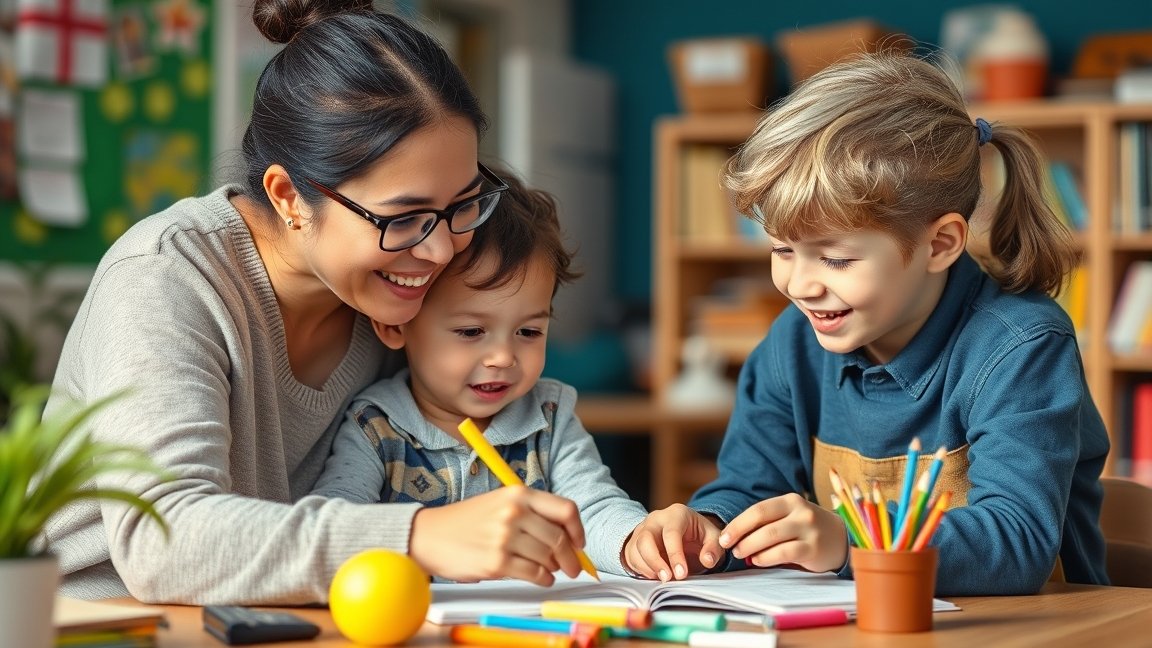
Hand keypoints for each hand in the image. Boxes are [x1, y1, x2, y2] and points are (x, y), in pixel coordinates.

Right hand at [407, 486, 585, 585]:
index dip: (578, 529)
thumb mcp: (500, 503)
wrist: (430, 535)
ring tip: (550, 571)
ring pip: (548, 558)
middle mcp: (514, 512)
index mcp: (518, 494)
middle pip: (559, 538)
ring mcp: (505, 538)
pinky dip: (543, 580)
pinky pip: (534, 574)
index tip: (579, 543)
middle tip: (573, 567)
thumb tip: (567, 540)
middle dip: (571, 557)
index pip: (565, 509)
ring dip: (554, 569)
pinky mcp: (497, 562)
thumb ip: (531, 514)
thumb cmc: (467, 522)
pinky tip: (540, 579)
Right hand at [622, 504, 723, 581]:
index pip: (671, 533)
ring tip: (664, 579)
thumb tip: (707, 560)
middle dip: (655, 562)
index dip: (675, 555)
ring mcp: (642, 529)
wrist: (684, 531)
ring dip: (648, 567)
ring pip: (636, 548)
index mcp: (676, 514)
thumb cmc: (698, 534)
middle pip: (646, 538)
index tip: (681, 574)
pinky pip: (632, 557)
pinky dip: (642, 569)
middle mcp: (655, 519)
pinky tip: (656, 576)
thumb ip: (713, 548)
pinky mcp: (635, 542)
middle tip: (668, 579)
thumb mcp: (712, 537)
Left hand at [719, 493, 847, 572]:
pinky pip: (784, 553)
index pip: (758, 510)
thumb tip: (735, 538)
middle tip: (730, 548)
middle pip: (762, 521)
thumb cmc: (806, 529)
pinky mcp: (813, 548)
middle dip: (740, 536)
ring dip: (751, 547)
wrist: (842, 539)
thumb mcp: (790, 517)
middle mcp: (801, 511)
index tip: (724, 537)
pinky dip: (766, 558)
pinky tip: (758, 561)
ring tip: (742, 555)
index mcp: (790, 501)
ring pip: (771, 537)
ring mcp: (809, 529)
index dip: (737, 524)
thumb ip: (767, 524)